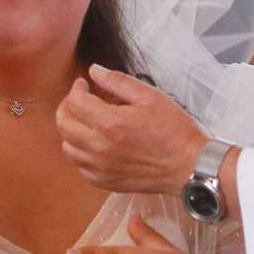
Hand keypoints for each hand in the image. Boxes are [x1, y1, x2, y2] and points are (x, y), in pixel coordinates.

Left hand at [56, 64, 205, 193]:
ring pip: (68, 148)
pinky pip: (81, 167)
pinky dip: (81, 153)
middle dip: (66, 107)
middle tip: (77, 100)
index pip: (75, 102)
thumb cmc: (174, 130)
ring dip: (71, 131)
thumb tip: (94, 71)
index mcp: (109, 123)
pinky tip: (94, 144)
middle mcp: (99, 148)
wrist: (189, 166)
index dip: (76, 89)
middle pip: (64, 125)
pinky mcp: (106, 182)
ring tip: (85, 121)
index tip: (83, 84)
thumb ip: (117, 81)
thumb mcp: (149, 96)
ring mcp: (101, 168)